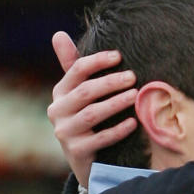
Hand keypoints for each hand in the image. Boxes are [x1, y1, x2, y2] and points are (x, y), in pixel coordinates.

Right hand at [47, 31, 138, 186]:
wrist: (86, 160)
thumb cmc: (88, 119)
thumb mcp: (80, 93)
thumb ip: (74, 66)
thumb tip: (58, 33)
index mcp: (60, 92)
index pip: (76, 70)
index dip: (97, 61)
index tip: (119, 56)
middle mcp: (58, 111)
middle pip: (86, 91)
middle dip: (110, 82)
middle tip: (133, 76)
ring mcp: (65, 132)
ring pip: (93, 113)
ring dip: (116, 103)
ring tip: (135, 95)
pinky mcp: (76, 151)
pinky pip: (101, 138)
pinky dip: (119, 129)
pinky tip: (135, 122)